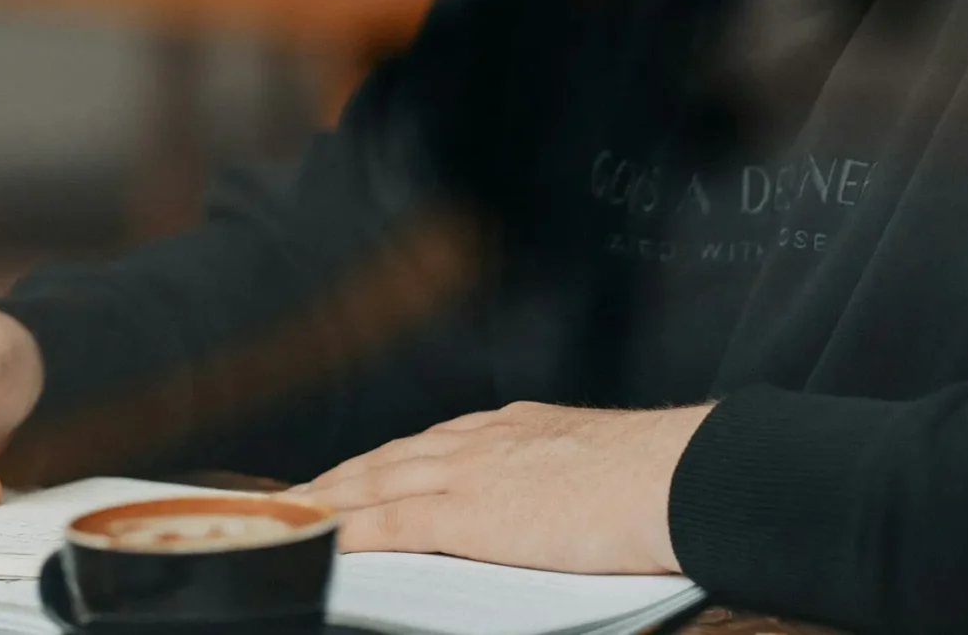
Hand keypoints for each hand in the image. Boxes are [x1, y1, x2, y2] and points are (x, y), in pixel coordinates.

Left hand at [292, 402, 710, 575]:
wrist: (674, 477)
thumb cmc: (657, 480)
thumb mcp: (592, 463)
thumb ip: (560, 478)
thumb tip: (556, 500)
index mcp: (513, 429)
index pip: (432, 444)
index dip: (388, 459)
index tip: (361, 469)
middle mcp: (481, 442)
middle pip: (390, 458)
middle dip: (344, 475)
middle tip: (303, 490)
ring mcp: (469, 476)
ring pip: (376, 484)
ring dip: (329, 499)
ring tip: (293, 514)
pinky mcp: (466, 517)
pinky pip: (388, 523)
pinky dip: (349, 531)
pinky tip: (320, 538)